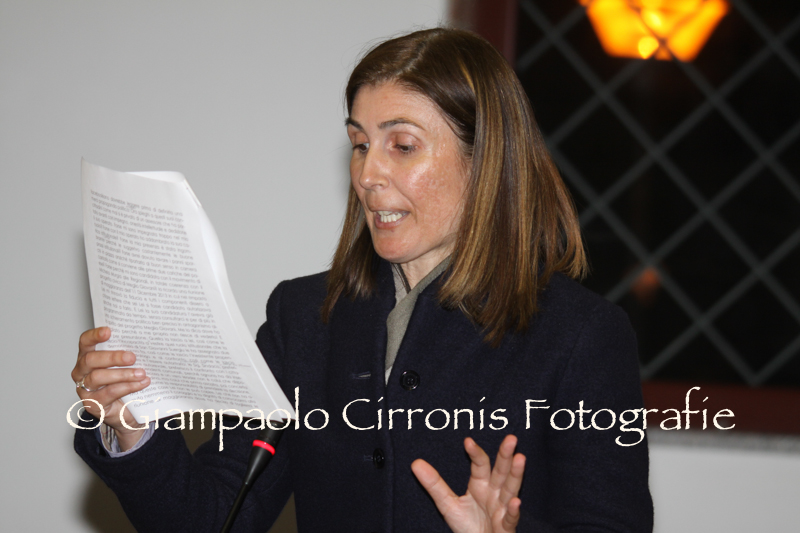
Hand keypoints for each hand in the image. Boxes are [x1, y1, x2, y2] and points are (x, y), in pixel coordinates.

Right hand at [71, 327, 150, 449]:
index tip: (108, 331)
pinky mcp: (92, 404)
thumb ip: (126, 354)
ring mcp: (84, 389)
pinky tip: (141, 384)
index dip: (94, 335)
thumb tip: (145, 342)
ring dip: (123, 374)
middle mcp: (82, 371)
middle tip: (132, 357)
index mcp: (88, 356)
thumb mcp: (125, 365)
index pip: (85, 342)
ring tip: (141, 373)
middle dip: (113, 357)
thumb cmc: (125, 383)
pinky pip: (109, 393)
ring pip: (99, 377)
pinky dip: (127, 387)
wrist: (127, 412)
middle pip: (91, 359)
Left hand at [411, 435, 524, 532]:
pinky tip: (515, 502)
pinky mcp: (506, 528)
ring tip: (520, 458)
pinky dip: (513, 510)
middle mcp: (494, 493)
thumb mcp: (447, 504)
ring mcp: (502, 509)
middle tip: (511, 438)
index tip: (467, 441)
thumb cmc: (467, 525)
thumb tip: (415, 463)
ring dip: (516, 475)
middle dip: (506, 455)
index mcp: (481, 485)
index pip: (480, 465)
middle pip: (501, 471)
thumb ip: (434, 484)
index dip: (475, 453)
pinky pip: (510, 518)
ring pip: (511, 489)